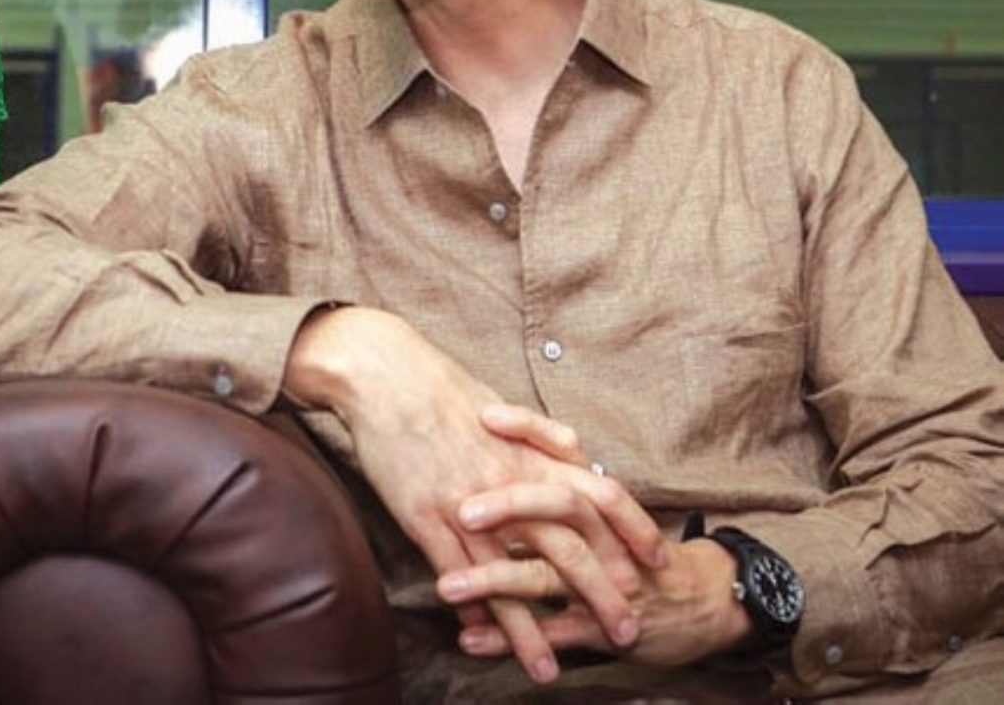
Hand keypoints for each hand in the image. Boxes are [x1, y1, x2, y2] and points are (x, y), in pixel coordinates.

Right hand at [285, 307, 664, 683]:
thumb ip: (536, 438)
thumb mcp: (501, 407)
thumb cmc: (441, 385)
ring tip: (552, 671)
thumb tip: (566, 454)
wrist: (387, 374)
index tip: (657, 562)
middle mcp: (508, 481)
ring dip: (533, 629)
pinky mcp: (424, 515)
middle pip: (568, 546)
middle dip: (602, 594)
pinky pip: (456, 572)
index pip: (599, 496)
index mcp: (531, 452)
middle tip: (628, 630)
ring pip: (509, 576)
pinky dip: (472, 609)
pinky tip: (482, 639)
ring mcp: (466, 502)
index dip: (632, 531)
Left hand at [436, 406, 751, 665]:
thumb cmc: (637, 546)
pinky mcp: (601, 628)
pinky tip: (469, 638)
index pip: (566, 448)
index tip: (485, 415)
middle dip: (509, 506)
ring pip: (546, 575)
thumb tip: (501, 439)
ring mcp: (603, 581)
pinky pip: (551, 632)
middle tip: (461, 510)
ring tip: (445, 586)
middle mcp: (604, 535)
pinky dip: (509, 639)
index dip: (529, 430)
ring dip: (493, 582)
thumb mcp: (606, 505)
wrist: (703, 602)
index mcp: (600, 497)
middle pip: (559, 506)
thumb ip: (561, 476)